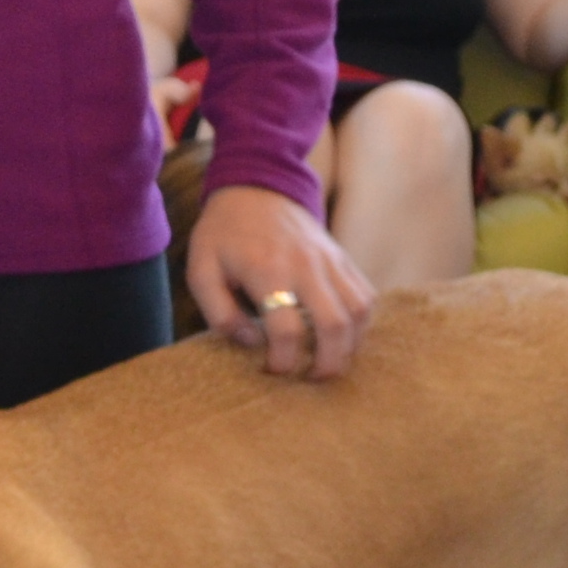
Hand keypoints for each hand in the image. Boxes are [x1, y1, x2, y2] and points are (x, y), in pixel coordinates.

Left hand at [187, 183, 371, 377]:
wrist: (255, 187)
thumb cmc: (223, 234)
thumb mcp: (201, 270)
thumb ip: (219, 312)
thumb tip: (250, 342)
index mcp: (267, 270)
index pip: (287, 329)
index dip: (282, 360)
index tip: (271, 369)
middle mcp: (306, 265)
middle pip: (335, 325)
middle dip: (329, 363)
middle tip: (312, 379)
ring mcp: (330, 260)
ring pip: (359, 312)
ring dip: (350, 346)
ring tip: (330, 361)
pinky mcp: (343, 258)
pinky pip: (366, 295)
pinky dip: (360, 323)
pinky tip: (341, 337)